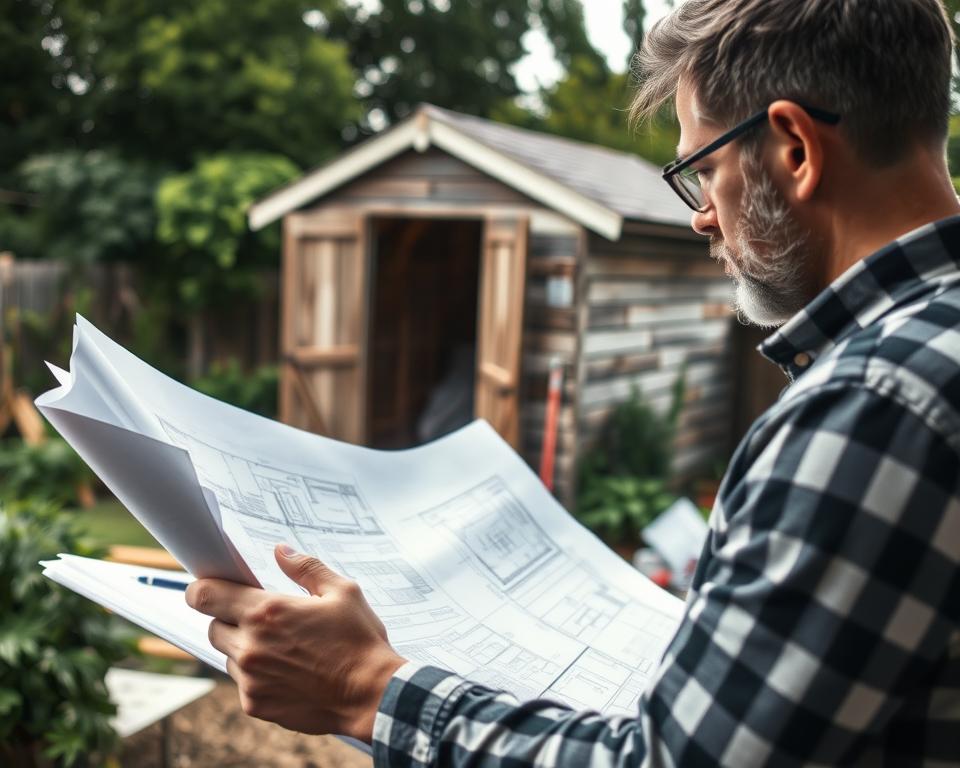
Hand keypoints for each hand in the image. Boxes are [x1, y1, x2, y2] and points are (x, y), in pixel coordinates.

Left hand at [185, 544, 406, 741]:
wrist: (370, 694)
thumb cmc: (359, 641)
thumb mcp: (342, 592)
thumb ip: (306, 568)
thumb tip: (280, 551)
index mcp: (267, 612)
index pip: (205, 595)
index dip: (200, 589)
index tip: (207, 588)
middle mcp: (250, 646)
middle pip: (213, 626)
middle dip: (231, 618)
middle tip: (263, 620)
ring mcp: (250, 679)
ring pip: (229, 655)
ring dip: (245, 648)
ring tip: (283, 648)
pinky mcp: (256, 704)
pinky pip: (243, 683)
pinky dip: (257, 675)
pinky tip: (288, 672)